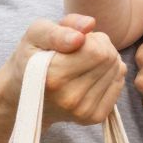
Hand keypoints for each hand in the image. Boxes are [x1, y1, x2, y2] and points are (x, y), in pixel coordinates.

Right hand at [12, 14, 126, 127]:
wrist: (23, 95)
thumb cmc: (31, 58)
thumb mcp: (36, 34)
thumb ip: (61, 27)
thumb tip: (89, 25)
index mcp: (53, 76)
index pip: (97, 50)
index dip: (91, 38)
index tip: (77, 39)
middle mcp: (69, 98)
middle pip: (109, 59)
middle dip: (101, 47)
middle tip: (82, 49)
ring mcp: (83, 111)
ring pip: (117, 71)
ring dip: (106, 60)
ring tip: (85, 61)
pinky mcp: (94, 117)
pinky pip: (119, 85)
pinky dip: (111, 74)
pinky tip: (92, 74)